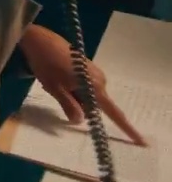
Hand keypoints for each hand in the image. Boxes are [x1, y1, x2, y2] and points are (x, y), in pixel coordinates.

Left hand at [18, 25, 145, 144]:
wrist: (41, 40)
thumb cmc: (46, 65)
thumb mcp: (55, 89)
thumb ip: (69, 106)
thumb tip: (81, 121)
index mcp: (95, 86)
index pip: (113, 112)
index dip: (126, 128)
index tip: (141, 141)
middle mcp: (101, 80)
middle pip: (95, 105)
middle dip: (78, 104)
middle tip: (58, 90)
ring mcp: (95, 74)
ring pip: (88, 97)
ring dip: (73, 95)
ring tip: (56, 81)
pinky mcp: (89, 69)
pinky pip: (84, 87)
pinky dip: (73, 88)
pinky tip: (60, 77)